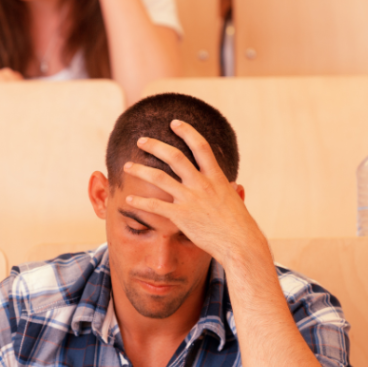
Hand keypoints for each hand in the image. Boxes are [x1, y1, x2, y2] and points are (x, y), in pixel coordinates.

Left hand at [123, 119, 269, 267]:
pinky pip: (156, 206)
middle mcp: (202, 184)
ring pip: (160, 178)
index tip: (175, 123)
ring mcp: (190, 199)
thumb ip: (231, 190)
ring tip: (127, 166)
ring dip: (140, 170)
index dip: (187, 132)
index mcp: (216, 177)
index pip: (200, 146)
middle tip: (141, 140)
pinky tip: (128, 200)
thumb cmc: (240, 225)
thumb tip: (234, 186)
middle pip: (175, 157)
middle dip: (155, 146)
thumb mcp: (236, 201)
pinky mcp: (181, 217)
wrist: (240, 244)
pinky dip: (140, 202)